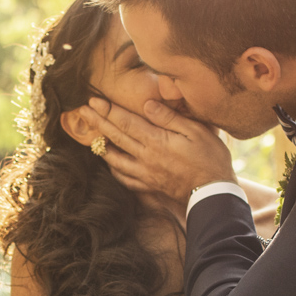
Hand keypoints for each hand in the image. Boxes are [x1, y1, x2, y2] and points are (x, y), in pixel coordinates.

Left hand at [84, 96, 233, 203]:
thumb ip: (169, 118)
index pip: (125, 122)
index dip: (108, 111)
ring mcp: (145, 174)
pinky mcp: (149, 186)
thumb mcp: (196, 131)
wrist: (213, 194)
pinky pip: (124, 178)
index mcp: (156, 141)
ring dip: (100, 146)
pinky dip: (114, 169)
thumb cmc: (210, 159)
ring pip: (115, 159)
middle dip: (97, 122)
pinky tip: (110, 163)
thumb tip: (147, 105)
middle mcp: (145, 157)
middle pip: (115, 137)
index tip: (93, 101)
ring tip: (89, 136)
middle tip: (82, 111)